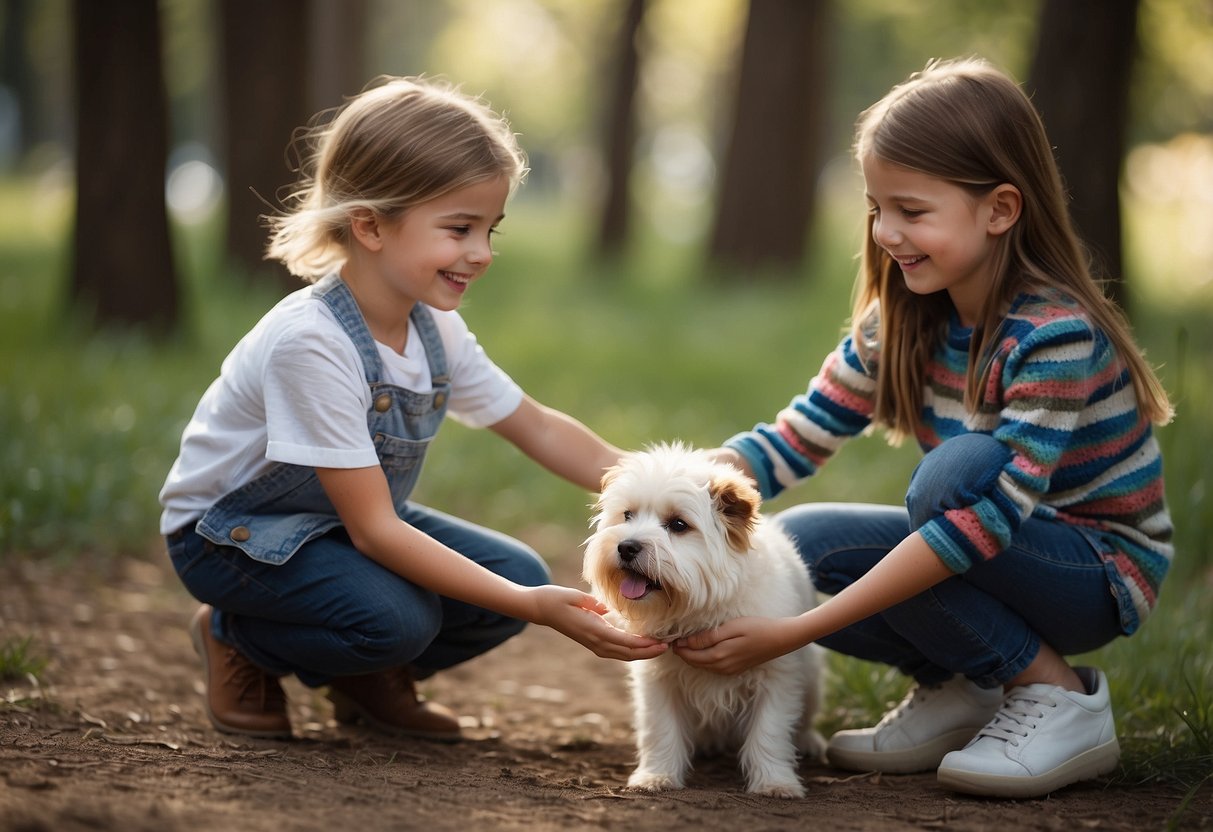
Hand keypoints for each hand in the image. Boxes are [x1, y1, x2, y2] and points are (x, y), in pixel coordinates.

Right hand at [526, 585, 667, 661]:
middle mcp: (594, 641)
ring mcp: (593, 644)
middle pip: (627, 653)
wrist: (540, 608)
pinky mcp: (593, 642)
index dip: (643, 645)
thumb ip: (592, 603)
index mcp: (592, 630)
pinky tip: (642, 646)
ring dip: (642, 653)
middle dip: (648, 652)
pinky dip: (631, 650)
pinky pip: (616, 651)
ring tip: (660, 648)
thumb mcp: (574, 596)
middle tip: (668, 646)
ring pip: (622, 655)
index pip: (624, 642)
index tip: (660, 642)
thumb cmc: (556, 598)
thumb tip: (607, 608)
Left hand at [672, 616, 800, 674]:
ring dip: (691, 656)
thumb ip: (708, 637)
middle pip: (693, 662)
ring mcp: (728, 670)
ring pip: (702, 665)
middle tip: (672, 639)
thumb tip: (686, 642)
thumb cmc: (756, 628)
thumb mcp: (731, 628)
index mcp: (719, 656)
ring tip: (682, 642)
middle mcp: (722, 667)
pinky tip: (701, 649)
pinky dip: (702, 659)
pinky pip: (712, 666)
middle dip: (681, 652)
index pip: (690, 654)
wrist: (780, 640)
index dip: (677, 646)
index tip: (669, 636)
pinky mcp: (734, 669)